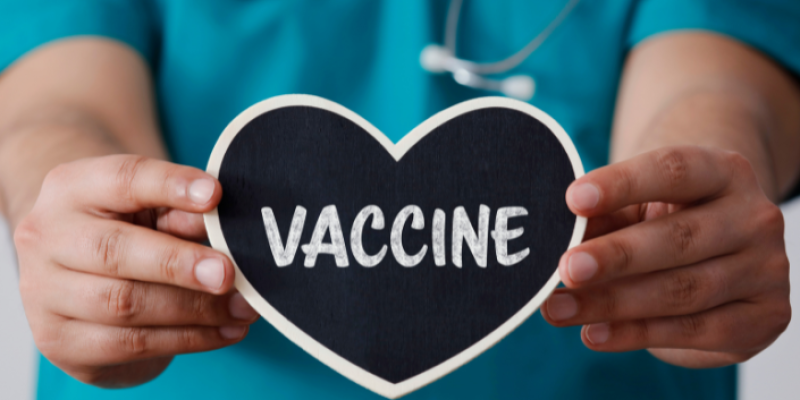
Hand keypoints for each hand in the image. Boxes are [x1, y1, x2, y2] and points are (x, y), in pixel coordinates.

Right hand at [14, 155, 258, 386]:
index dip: (171, 186)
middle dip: (179, 264)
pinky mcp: (59, 342)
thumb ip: (183, 214)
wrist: (75, 278)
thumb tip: (227, 227)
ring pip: (124, 305)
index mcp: (71, 188)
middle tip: (228, 274)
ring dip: (195, 310)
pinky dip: (188, 339)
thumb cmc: (128, 232)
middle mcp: (46, 237)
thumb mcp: (153, 210)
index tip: (215, 195)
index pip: (122, 180)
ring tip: (243, 308)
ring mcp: (44, 293)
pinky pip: (131, 344)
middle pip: (114, 251)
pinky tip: (225, 332)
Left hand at [542, 146, 790, 367]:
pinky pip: (693, 331)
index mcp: (723, 171)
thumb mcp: (634, 209)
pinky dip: (636, 334)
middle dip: (615, 257)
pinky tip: (593, 333)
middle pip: (678, 238)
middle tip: (566, 268)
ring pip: (682, 291)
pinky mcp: (765, 317)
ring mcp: (766, 268)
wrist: (725, 255)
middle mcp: (755, 216)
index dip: (621, 184)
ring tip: (558, 308)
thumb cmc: (666, 221)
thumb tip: (550, 234)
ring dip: (612, 303)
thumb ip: (600, 217)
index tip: (572, 199)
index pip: (672, 170)